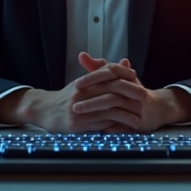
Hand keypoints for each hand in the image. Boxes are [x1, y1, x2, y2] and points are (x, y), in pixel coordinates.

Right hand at [0, 62, 145, 132]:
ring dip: (128, 112)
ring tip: (141, 115)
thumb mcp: (83, 83)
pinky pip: (102, 122)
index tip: (136, 76)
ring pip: (110, 107)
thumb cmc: (67, 97)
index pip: (108, 71)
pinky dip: (117, 124)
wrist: (44, 111)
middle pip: (113, 88)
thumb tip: (124, 63)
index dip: (123, 72)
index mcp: (84, 80)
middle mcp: (82, 91)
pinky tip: (127, 126)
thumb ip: (102, 74)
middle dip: (132, 92)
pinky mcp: (78, 123)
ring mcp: (80, 107)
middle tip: (146, 96)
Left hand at [74, 53, 190, 132]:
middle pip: (110, 91)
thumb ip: (97, 68)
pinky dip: (110, 126)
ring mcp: (136, 104)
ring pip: (115, 106)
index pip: (108, 72)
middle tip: (73, 105)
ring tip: (82, 116)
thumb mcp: (112, 78)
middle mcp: (132, 89)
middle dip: (91, 100)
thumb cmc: (128, 92)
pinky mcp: (139, 119)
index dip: (92, 78)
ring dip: (97, 112)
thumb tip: (81, 55)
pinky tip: (97, 128)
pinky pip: (123, 123)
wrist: (153, 109)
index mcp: (125, 76)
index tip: (76, 84)